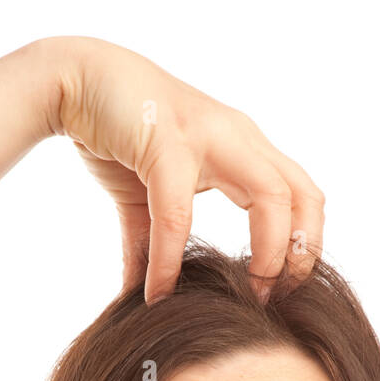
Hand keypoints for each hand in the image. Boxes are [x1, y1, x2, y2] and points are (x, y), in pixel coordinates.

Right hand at [47, 36, 324, 302]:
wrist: (74, 79)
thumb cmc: (117, 132)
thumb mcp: (145, 199)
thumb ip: (154, 246)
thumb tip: (149, 296)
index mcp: (242, 148)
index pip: (301, 196)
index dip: (303, 247)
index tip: (280, 292)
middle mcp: (237, 138)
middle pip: (304, 195)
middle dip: (302, 253)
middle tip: (274, 301)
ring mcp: (208, 136)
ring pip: (272, 195)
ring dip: (268, 255)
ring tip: (245, 298)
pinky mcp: (167, 142)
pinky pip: (179, 214)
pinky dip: (169, 261)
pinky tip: (157, 292)